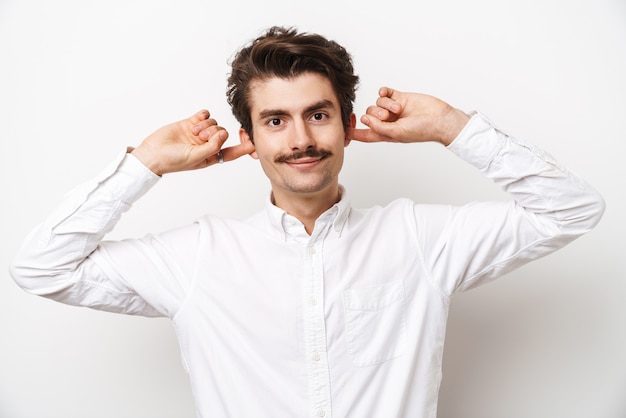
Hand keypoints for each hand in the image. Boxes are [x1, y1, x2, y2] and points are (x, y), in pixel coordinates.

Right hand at [131, 110, 254, 174]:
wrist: (153, 152)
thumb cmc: (173, 161)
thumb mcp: (196, 158)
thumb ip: (213, 147)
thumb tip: (223, 134)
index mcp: (212, 157)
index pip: (233, 152)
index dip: (244, 147)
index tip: (255, 141)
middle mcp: (208, 144)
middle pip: (223, 133)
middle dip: (214, 133)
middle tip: (201, 137)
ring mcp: (200, 133)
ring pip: (214, 123)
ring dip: (206, 125)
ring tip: (193, 132)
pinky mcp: (191, 123)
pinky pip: (205, 115)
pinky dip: (203, 116)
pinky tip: (195, 120)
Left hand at [347, 87, 470, 145]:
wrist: (439, 119)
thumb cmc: (421, 130)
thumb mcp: (396, 133)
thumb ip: (379, 127)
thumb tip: (364, 119)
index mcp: (385, 134)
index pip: (364, 134)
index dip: (352, 133)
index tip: (341, 131)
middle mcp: (387, 122)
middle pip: (369, 115)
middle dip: (376, 114)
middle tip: (389, 116)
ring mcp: (393, 109)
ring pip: (377, 103)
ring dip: (386, 105)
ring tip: (399, 110)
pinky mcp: (400, 97)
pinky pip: (384, 93)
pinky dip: (384, 93)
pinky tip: (388, 94)